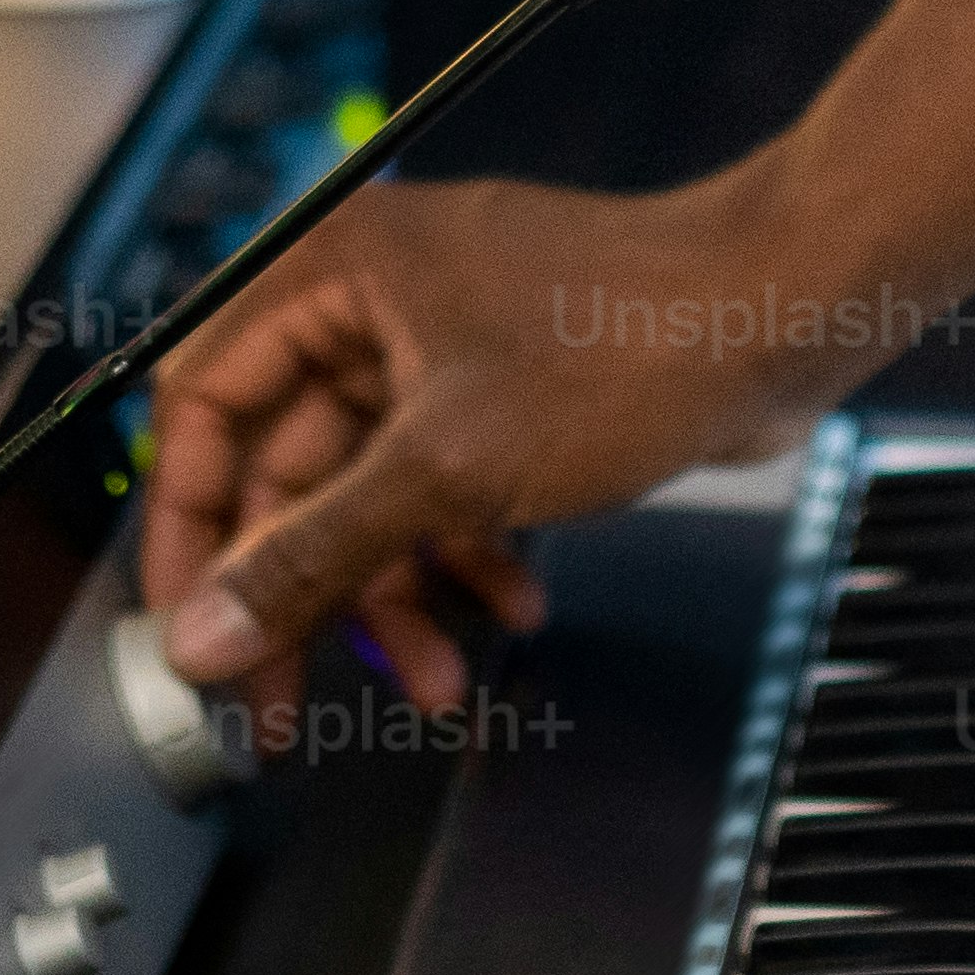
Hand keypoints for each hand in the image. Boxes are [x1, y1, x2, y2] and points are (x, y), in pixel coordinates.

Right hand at [130, 172, 873, 709]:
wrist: (786, 313)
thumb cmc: (630, 336)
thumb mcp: (444, 469)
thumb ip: (312, 556)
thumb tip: (206, 631)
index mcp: (330, 274)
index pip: (203, 407)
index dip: (188, 529)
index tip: (190, 629)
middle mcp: (374, 302)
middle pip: (286, 467)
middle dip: (302, 589)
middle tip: (287, 701)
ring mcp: (443, 348)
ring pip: (372, 492)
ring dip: (398, 592)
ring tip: (437, 681)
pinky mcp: (505, 392)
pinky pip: (446, 488)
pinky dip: (469, 553)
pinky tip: (514, 609)